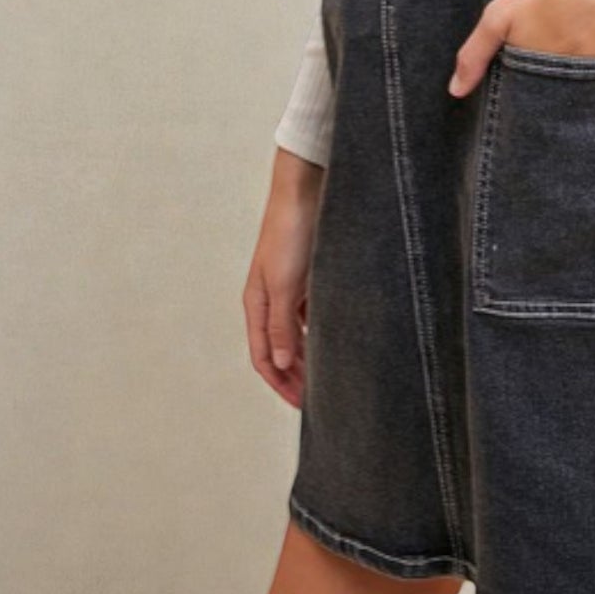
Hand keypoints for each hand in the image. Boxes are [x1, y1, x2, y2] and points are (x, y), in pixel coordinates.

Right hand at [242, 147, 324, 407]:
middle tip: (319, 400)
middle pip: (280, 348)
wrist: (306, 187)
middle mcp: (270, 297)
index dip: (280, 384)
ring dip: (310, 355)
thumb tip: (281, 365)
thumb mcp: (284, 283)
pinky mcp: (309, 272)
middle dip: (296, 376)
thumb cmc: (291, 231)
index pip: (264, 356)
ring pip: (298, 332)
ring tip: (330, 376)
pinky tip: (337, 338)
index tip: (302, 407)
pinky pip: (313, 312)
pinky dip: (321, 330)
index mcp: (257, 302)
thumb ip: (282, 325)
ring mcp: (290, 285)